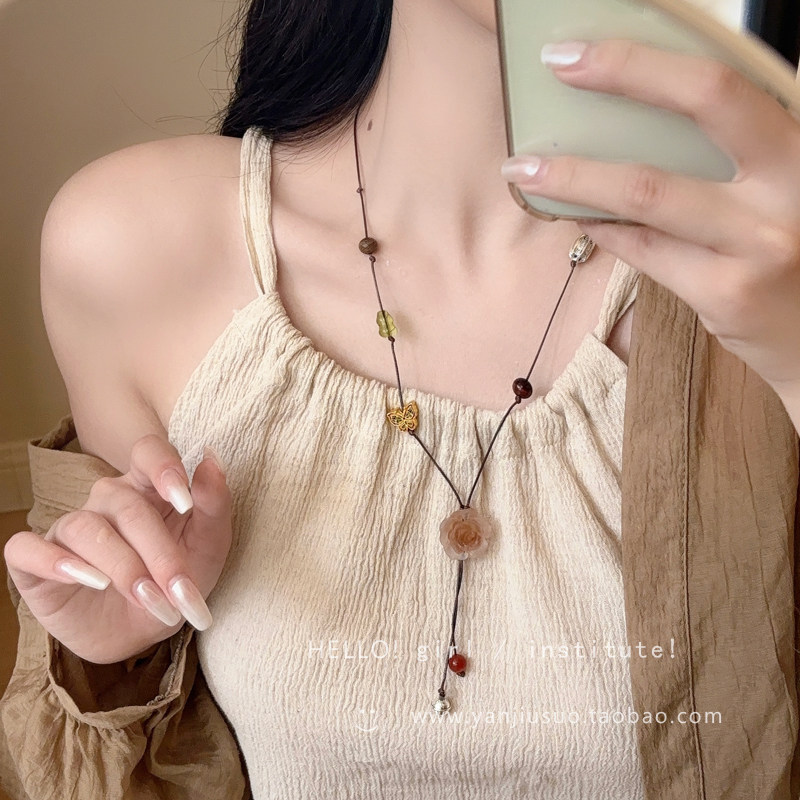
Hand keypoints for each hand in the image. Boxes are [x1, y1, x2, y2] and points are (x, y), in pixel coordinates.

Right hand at [4, 435, 231, 663]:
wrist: (141, 635)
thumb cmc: (175, 582)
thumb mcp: (208, 550)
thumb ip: (214, 505)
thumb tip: (211, 460)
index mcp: (148, 487)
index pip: (148, 451)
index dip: (164, 467)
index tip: (186, 501)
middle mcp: (106, 500)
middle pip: (127, 506)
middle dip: (159, 553)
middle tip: (179, 592)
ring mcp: (68, 528)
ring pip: (86, 528)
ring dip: (122, 567)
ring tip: (147, 599)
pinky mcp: (34, 561)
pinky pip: (26, 548)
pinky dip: (53, 562)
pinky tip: (88, 581)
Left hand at [500, 38, 799, 390]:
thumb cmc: (790, 256)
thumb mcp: (778, 192)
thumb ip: (731, 160)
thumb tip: (634, 128)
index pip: (729, 82)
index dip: (651, 60)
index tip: (586, 50)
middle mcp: (793, 185)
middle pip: (704, 106)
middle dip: (624, 75)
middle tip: (559, 66)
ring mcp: (760, 241)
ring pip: (649, 192)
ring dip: (577, 177)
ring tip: (526, 169)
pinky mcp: (727, 292)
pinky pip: (645, 250)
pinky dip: (604, 229)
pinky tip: (577, 217)